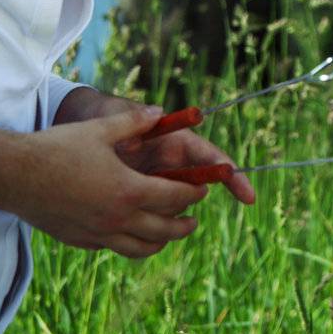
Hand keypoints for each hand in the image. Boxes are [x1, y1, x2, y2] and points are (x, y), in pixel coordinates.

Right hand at [8, 103, 219, 257]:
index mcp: (128, 190)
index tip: (202, 189)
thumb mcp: (100, 129)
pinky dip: (130, 243)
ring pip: (141, 248)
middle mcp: (117, 218)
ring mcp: (98, 234)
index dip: (193, 193)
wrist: (13, 175)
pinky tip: (130, 232)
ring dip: (161, 242)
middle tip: (193, 219)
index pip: (174, 197)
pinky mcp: (80, 240)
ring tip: (168, 233)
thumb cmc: (57, 148)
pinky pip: (114, 248)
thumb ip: (134, 121)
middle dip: (184, 224)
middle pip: (164, 230)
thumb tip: (160, 112)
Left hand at [101, 93, 255, 205]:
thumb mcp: (121, 118)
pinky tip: (118, 206)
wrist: (85, 130)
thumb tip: (156, 114)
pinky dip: (142, 219)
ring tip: (124, 188)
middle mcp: (173, 167)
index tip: (248, 197)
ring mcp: (159, 186)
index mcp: (176, 143)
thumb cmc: (108, 118)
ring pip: (174, 209)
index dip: (231, 176)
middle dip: (181, 196)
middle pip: (194, 191)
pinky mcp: (143, 201)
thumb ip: (138, 120)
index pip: (211, 159)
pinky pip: (152, 219)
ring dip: (158, 208)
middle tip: (149, 187)